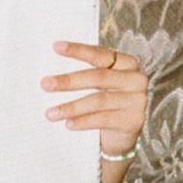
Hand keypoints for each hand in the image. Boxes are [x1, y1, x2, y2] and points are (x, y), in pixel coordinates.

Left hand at [43, 41, 146, 157]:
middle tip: (45, 84)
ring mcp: (136, 101)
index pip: (101, 55)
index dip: (78, 50)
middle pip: (98, 77)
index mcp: (127, 64)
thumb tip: (51, 74)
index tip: (56, 47)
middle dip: (69, 81)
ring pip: (99, 100)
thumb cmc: (106, 104)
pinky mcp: (133, 121)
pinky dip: (83, 122)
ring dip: (72, 107)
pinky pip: (103, 119)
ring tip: (51, 113)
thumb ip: (86, 75)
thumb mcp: (101, 86)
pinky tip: (68, 124)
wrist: (122, 135)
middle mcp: (135, 79)